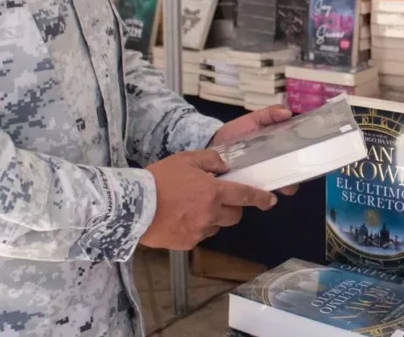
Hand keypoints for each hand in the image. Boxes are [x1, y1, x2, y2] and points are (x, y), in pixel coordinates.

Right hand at [139, 150, 277, 250]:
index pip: (245, 196)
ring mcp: (199, 231)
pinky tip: (179, 218)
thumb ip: (210, 160)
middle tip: (216, 199)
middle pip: (234, 216)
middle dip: (231, 208)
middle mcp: (210, 214)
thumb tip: (225, 166)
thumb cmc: (159, 179)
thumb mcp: (186, 159)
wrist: (132, 205)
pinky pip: (199, 235)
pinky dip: (194, 228)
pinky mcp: (187, 243)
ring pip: (216, 226)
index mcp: (213, 193)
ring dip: (211, 218)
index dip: (261, 198)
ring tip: (190, 208)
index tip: (271, 200)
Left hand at [209, 106, 299, 195]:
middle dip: (292, 182)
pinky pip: (257, 198)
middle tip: (288, 183)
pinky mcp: (247, 189)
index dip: (303, 161)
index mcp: (277, 151)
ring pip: (276, 189)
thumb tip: (289, 113)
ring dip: (279, 190)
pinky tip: (259, 198)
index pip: (296, 159)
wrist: (212, 145)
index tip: (303, 162)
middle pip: (290, 178)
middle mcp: (272, 167)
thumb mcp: (254, 120)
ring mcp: (260, 179)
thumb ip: (270, 115)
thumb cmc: (236, 133)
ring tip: (274, 189)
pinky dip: (261, 200)